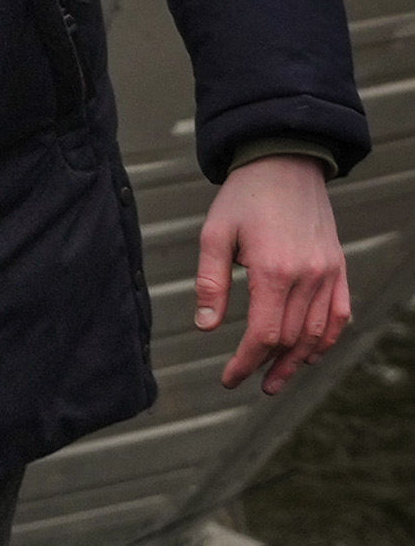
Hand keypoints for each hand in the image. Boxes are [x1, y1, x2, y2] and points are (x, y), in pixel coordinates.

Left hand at [199, 151, 352, 392]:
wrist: (286, 164)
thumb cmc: (244, 198)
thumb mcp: (214, 235)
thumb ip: (211, 283)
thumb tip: (206, 327)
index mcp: (274, 271)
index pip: (264, 334)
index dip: (245, 362)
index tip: (229, 379)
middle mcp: (309, 275)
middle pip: (290, 338)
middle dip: (267, 365)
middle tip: (246, 381)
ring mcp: (329, 272)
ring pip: (318, 332)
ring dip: (298, 361)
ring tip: (276, 380)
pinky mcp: (338, 266)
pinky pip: (340, 313)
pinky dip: (327, 338)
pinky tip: (310, 354)